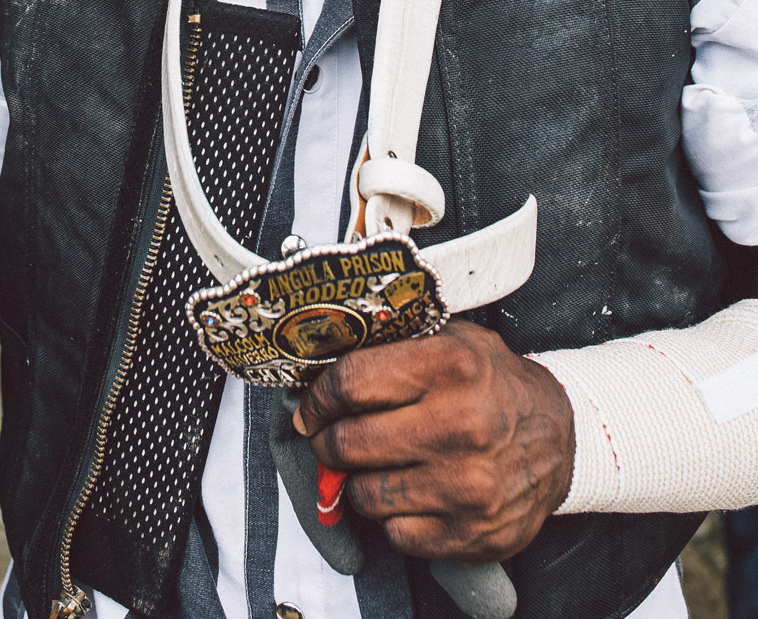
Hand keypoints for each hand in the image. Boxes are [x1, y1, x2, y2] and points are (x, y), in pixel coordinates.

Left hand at [292, 319, 575, 564]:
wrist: (562, 440)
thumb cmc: (492, 384)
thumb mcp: (453, 340)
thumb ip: (393, 345)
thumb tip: (322, 362)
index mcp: (451, 367)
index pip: (351, 384)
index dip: (319, 398)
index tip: (312, 407)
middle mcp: (461, 426)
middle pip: (350, 443)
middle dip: (327, 442)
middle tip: (329, 437)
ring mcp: (468, 486)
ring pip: (366, 494)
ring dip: (357, 481)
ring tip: (372, 465)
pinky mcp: (473, 534)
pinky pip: (397, 533)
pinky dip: (392, 516)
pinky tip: (408, 492)